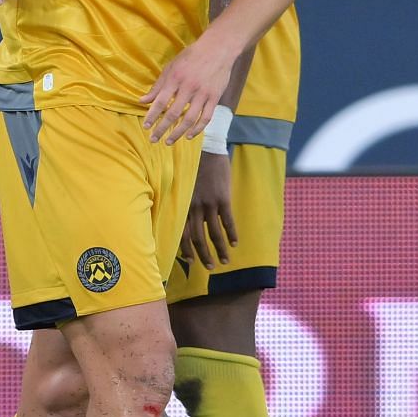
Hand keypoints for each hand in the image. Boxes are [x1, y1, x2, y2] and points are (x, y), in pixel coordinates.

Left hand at [140, 36, 234, 145]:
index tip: (146, 127)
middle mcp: (189, 87)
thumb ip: (158, 86)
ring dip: (178, 133)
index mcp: (175, 78)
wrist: (218, 48)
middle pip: (173, 113)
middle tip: (154, 139)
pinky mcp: (215, 97)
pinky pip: (206, 117)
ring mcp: (203, 93)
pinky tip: (189, 136)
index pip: (160, 101)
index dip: (152, 116)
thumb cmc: (191, 57)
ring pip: (190, 119)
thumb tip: (143, 101)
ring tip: (169, 141)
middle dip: (162, 129)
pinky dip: (198, 129)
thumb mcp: (171, 67)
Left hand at [179, 152, 237, 269]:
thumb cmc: (192, 166)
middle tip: (210, 267)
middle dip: (204, 255)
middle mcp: (193, 208)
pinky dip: (231, 234)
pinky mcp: (222, 198)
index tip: (190, 260)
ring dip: (220, 250)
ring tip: (225, 261)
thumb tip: (190, 220)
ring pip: (214, 234)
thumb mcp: (183, 186)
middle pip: (198, 239)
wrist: (205, 149)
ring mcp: (208, 204)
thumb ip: (186, 203)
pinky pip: (228, 221)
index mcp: (182, 206)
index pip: (182, 234)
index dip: (187, 249)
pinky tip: (235, 243)